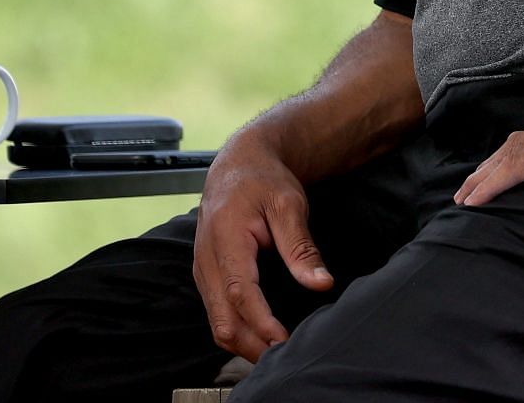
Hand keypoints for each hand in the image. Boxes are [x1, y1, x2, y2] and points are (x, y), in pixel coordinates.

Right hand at [192, 135, 334, 363]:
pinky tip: (261, 337)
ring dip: (244, 344)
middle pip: (222, 319)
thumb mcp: (289, 204)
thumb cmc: (263, 180)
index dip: (261, 323)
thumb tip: (321, 283)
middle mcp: (207, 259)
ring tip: (277, 355)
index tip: (284, 341)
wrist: (238, 165)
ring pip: (217, 322)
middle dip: (252, 346)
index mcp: (226, 239)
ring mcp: (203, 270)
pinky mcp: (207, 275)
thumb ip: (301, 247)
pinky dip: (237, 330)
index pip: (241, 292)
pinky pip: (216, 313)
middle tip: (286, 359)